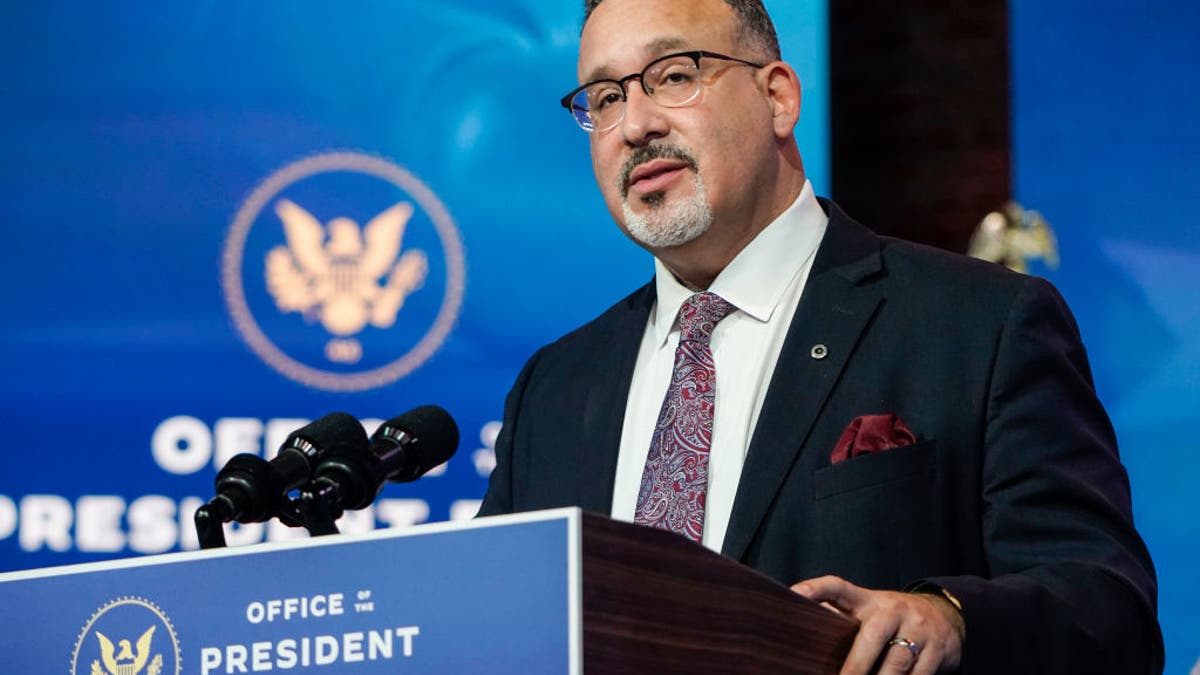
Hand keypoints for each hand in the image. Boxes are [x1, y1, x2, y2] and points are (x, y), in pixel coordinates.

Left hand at [791, 575, 963, 674]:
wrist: (945, 616)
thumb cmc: (892, 619)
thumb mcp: (869, 612)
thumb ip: (844, 619)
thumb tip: (809, 639)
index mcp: (868, 600)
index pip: (838, 586)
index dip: (816, 587)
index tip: (794, 594)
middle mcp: (893, 610)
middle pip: (872, 635)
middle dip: (856, 665)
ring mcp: (918, 628)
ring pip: (897, 662)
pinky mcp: (937, 649)